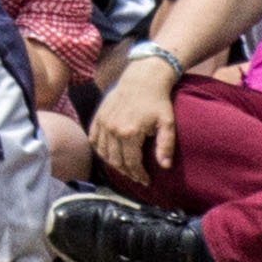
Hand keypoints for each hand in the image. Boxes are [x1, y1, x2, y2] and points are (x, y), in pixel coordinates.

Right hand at [93, 53, 182, 184]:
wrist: (142, 80)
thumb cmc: (158, 102)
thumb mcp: (167, 123)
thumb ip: (166, 146)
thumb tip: (165, 166)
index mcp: (130, 133)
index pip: (132, 163)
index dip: (139, 175)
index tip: (146, 181)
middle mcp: (113, 130)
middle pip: (116, 161)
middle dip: (127, 172)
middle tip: (136, 177)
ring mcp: (103, 123)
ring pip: (103, 153)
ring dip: (113, 164)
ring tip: (125, 168)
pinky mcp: (98, 117)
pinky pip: (94, 140)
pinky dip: (99, 150)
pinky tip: (109, 155)